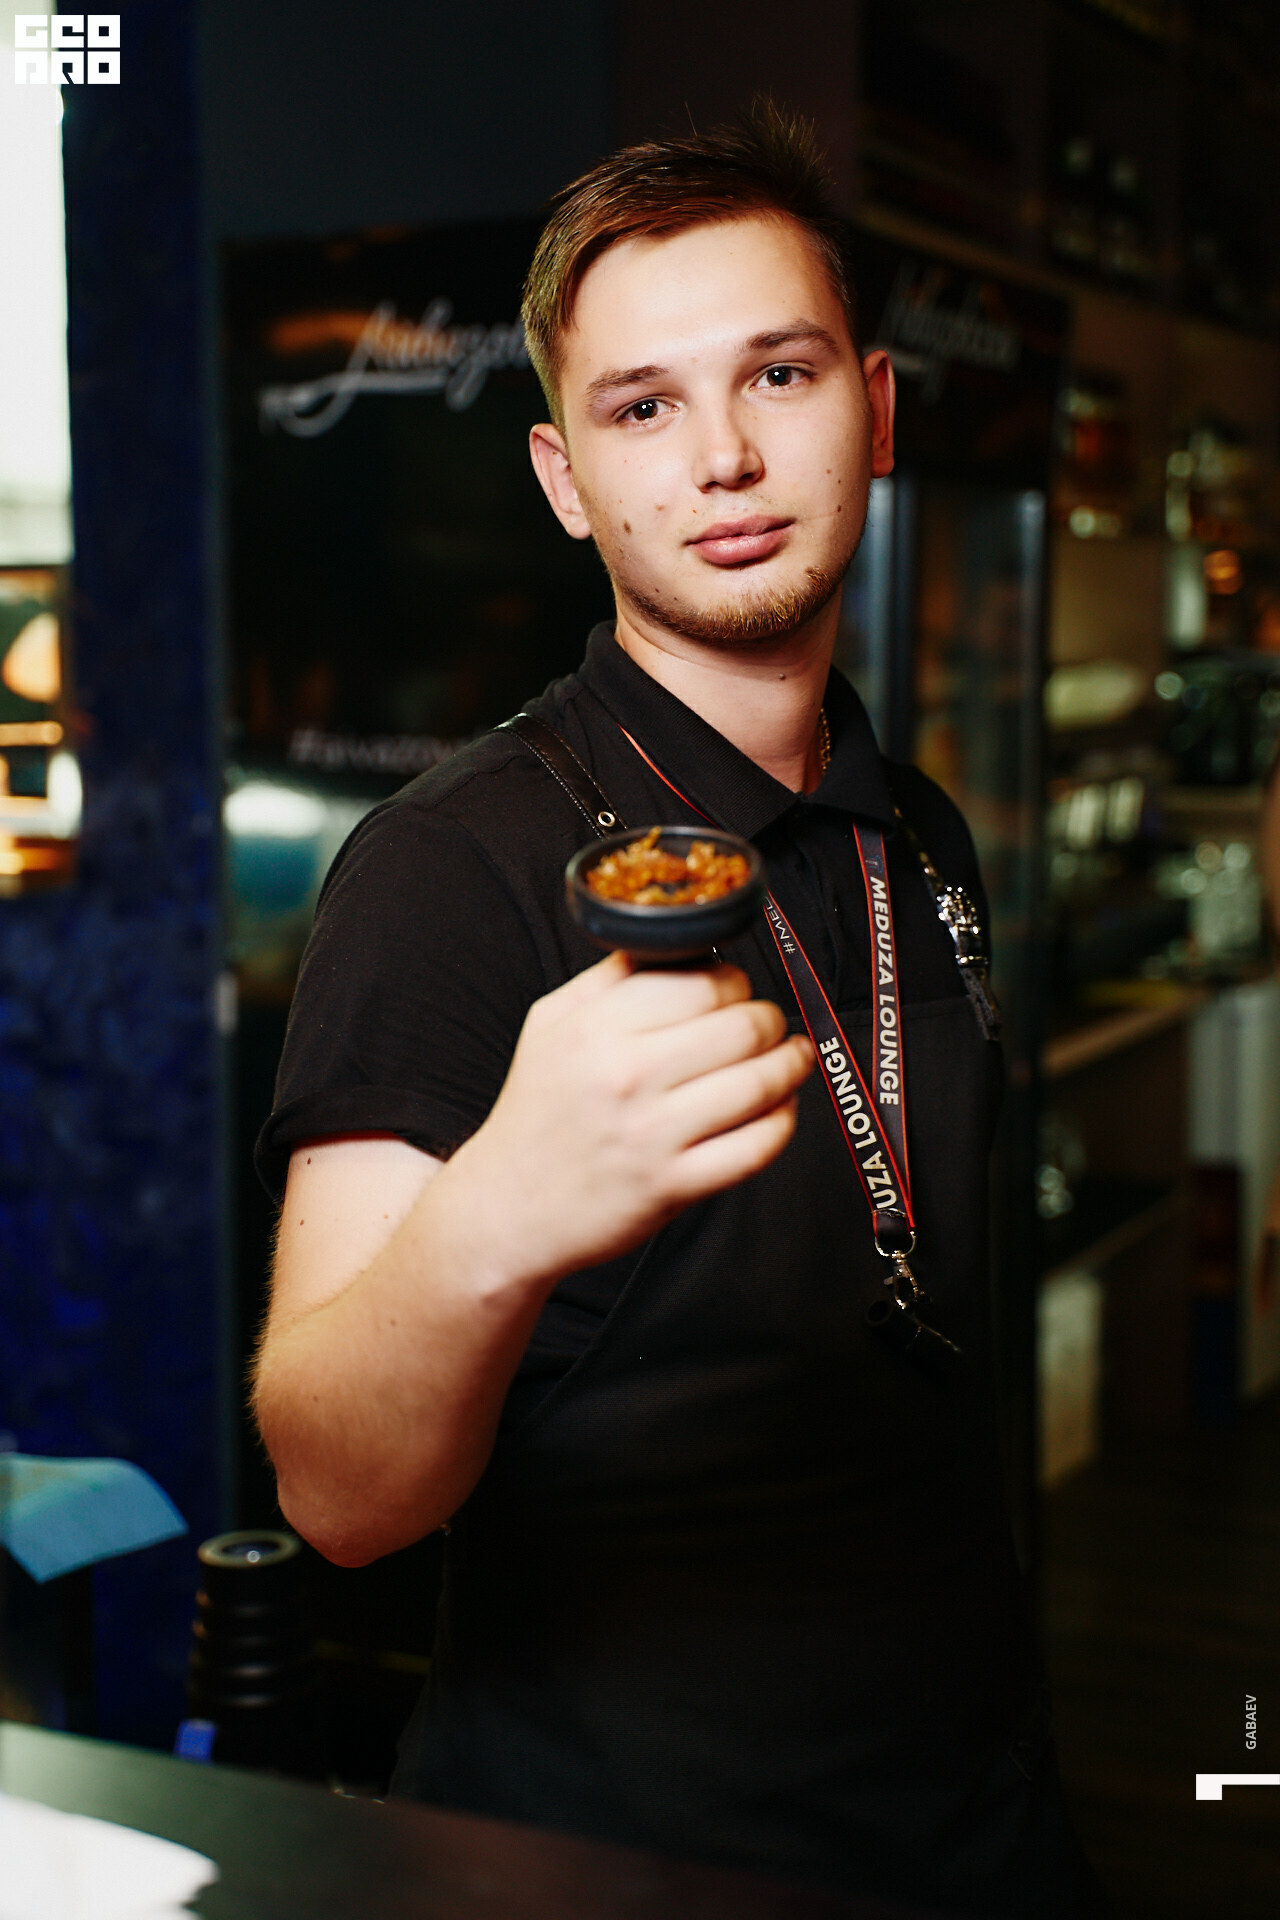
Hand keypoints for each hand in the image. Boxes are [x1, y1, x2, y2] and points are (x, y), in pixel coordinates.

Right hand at [453, 951, 813, 1282]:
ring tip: (792, 1057)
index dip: (734, 980)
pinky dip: (782, 1122)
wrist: (508, 1207)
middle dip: (769, 1019)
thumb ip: (609, 978)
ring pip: (758, 1084)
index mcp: (596, 1028)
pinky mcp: (672, 1186)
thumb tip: (672, 939)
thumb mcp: (550, 1024)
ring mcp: (652, 1135)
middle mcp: (626, 1076)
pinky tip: (779, 1108)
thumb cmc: (535, 1112)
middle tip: (768, 1022)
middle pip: (740, 1026)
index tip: (734, 989)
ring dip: (790, 1064)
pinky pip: (756, 1147)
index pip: (701, 982)